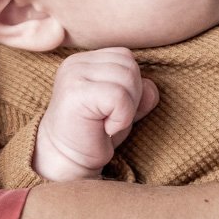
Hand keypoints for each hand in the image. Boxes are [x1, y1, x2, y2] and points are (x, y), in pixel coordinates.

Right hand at [33, 47, 158, 181]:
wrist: (67, 161)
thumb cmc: (94, 134)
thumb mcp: (123, 108)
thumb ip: (139, 92)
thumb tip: (151, 87)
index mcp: (85, 60)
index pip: (125, 56)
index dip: (131, 85)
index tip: (112, 108)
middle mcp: (76, 63)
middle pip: (129, 65)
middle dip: (132, 95)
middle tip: (112, 118)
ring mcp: (73, 75)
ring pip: (127, 77)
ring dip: (127, 107)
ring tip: (107, 122)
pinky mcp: (76, 93)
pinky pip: (119, 97)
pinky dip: (121, 117)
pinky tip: (106, 128)